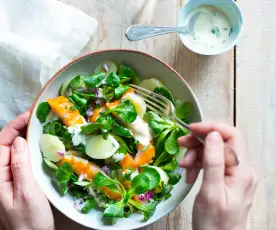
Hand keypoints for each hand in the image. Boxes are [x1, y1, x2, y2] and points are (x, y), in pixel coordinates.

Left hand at [0, 111, 53, 229]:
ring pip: (16, 149)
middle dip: (21, 127)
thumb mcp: (25, 193)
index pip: (1, 143)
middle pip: (7, 143)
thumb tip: (19, 140)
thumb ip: (20, 166)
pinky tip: (41, 143)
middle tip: (40, 116)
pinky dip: (32, 147)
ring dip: (27, 135)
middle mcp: (0, 173)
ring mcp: (9, 176)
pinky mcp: (19, 179)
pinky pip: (23, 158)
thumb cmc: (29, 220)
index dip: (15, 126)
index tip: (31, 114)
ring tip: (41, 125)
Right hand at [178, 122, 256, 229]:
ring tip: (183, 166)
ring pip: (214, 151)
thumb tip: (213, 135)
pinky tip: (189, 174)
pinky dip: (198, 164)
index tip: (191, 129)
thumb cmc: (214, 223)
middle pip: (221, 142)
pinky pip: (211, 163)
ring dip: (196, 154)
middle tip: (181, 145)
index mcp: (242, 171)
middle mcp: (242, 169)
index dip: (212, 128)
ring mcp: (234, 174)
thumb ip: (214, 162)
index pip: (232, 136)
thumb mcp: (211, 192)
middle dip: (199, 142)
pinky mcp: (226, 178)